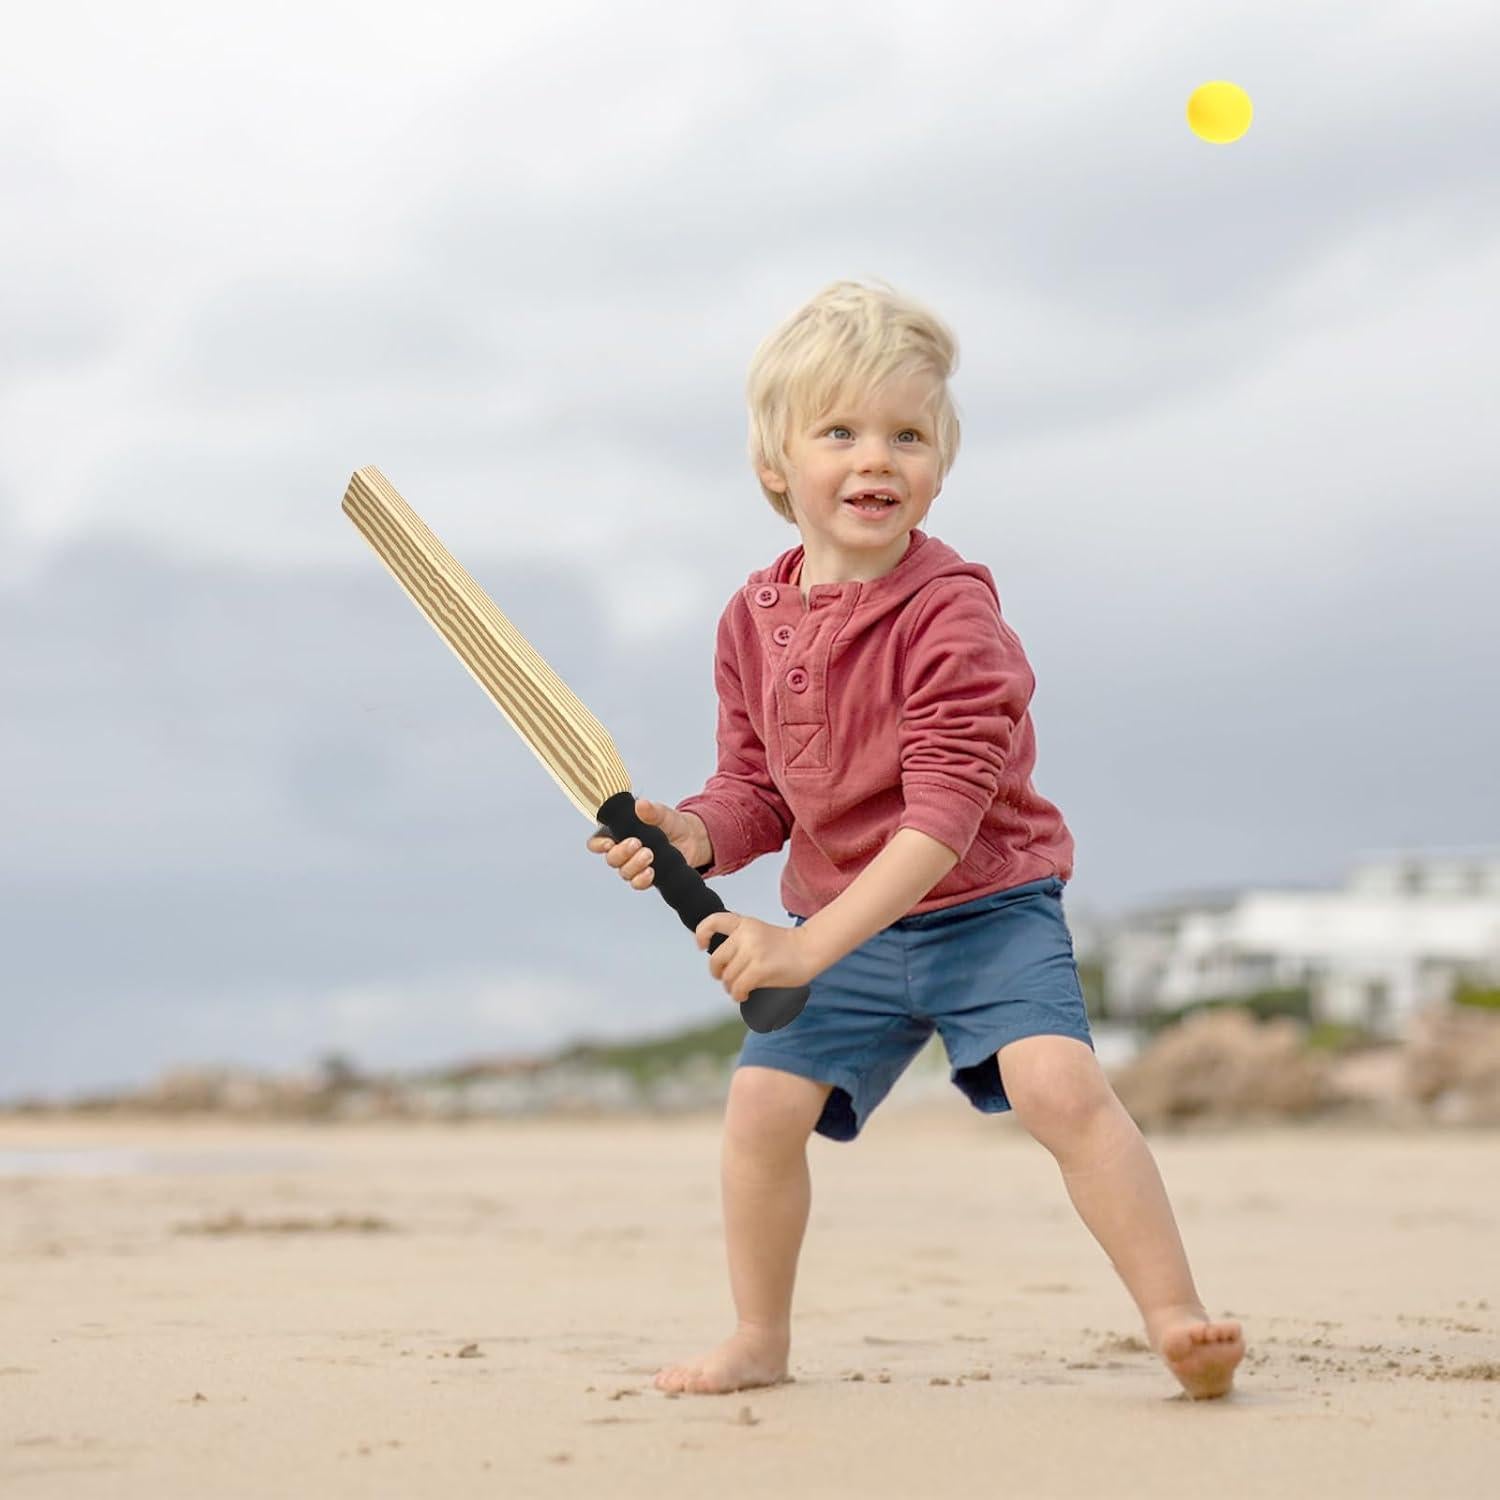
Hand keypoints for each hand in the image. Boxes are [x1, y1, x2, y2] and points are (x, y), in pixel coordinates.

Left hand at [694, 912, 815, 1004]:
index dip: (701, 934)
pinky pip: (738, 987)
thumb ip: (741, 940)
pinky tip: (744, 994)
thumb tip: (722, 962)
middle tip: (725, 978)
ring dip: (731, 987)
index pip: (714, 921)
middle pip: (716, 959)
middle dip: (718, 973)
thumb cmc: (786, 946)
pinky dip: (738, 994)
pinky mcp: (760, 969)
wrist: (810, 949)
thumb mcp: (759, 932)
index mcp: (745, 923)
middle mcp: (746, 935)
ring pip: (727, 977)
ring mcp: (753, 952)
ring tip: (740, 988)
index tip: (702, 946)